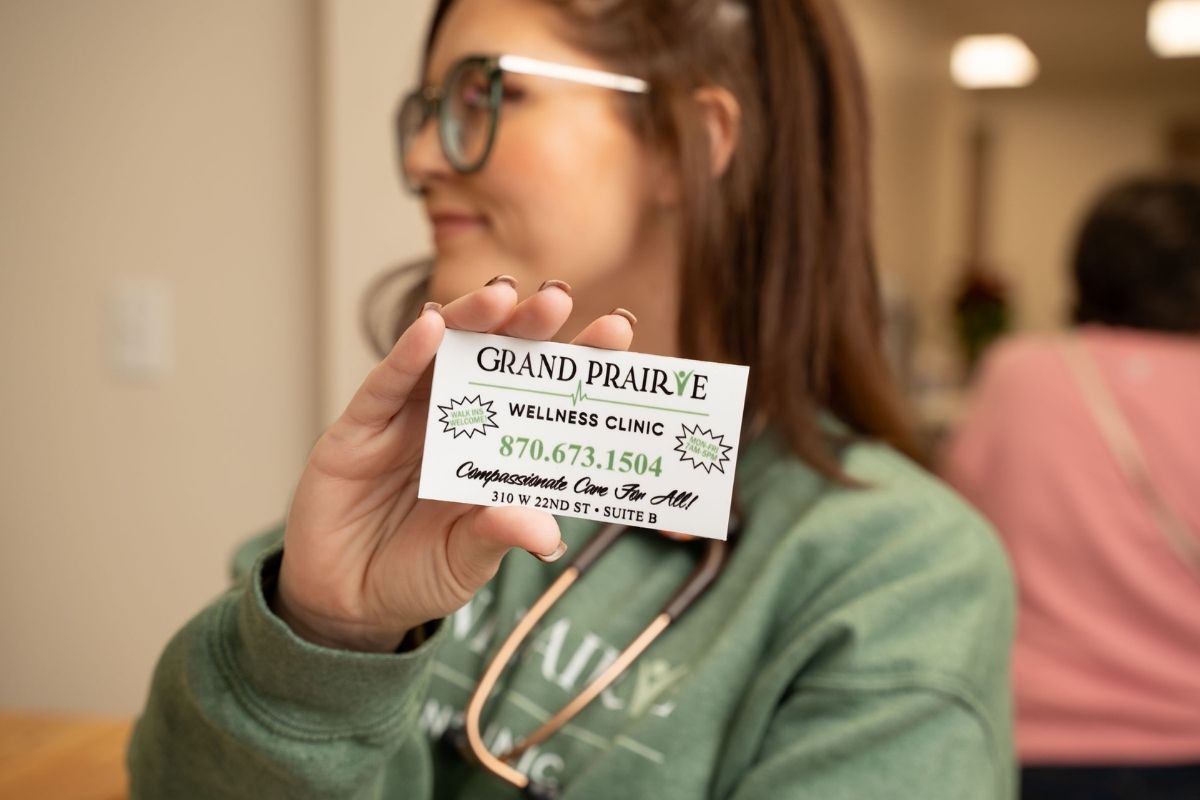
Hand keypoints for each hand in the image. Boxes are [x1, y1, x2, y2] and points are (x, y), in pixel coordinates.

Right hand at [273, 277, 635, 651]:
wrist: (348, 604)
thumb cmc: (418, 574)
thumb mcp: (467, 562)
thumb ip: (499, 537)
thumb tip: (545, 530)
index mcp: (498, 448)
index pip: (544, 396)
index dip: (577, 364)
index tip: (617, 331)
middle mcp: (459, 421)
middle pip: (498, 361)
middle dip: (529, 326)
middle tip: (558, 298)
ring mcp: (408, 418)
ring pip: (443, 354)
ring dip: (471, 320)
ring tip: (501, 295)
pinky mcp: (359, 427)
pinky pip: (385, 383)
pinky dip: (408, 353)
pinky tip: (431, 327)